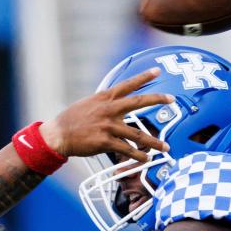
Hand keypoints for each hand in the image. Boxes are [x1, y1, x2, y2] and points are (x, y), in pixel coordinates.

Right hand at [39, 68, 172, 161]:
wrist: (58, 135)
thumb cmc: (70, 120)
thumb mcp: (87, 104)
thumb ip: (103, 103)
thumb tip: (115, 103)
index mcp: (104, 99)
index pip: (127, 85)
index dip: (143, 77)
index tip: (157, 71)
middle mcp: (109, 110)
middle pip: (139, 102)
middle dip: (158, 99)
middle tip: (172, 99)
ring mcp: (108, 126)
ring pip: (137, 134)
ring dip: (154, 142)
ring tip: (165, 147)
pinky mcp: (105, 142)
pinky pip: (127, 149)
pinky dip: (138, 156)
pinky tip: (146, 159)